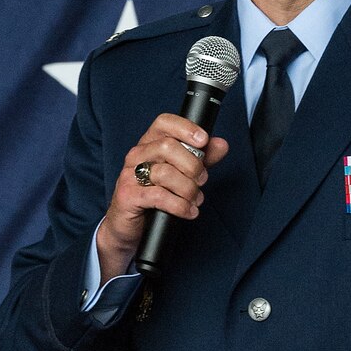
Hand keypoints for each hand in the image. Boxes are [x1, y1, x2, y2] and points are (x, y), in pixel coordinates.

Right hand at [97, 112, 229, 280]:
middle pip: (168, 147)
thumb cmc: (155, 198)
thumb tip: (221, 144)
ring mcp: (130, 175)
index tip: (204, 141)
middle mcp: (137, 155)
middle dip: (193, 165)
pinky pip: (159, 196)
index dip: (186, 128)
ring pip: (165, 173)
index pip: (164, 122)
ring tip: (195, 200)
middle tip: (202, 181)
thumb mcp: (181, 175)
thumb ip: (201, 159)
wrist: (129, 227)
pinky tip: (188, 211)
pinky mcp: (128, 196)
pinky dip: (180, 205)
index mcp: (149, 144)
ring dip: (188, 189)